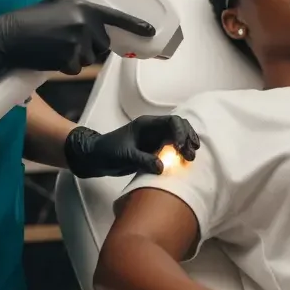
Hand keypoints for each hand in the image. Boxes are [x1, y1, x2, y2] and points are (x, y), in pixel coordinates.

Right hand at [0, 0, 153, 80]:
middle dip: (88, 46)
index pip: (116, 17)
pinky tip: (49, 58)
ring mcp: (77, 42)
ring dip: (74, 57)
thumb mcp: (56, 8)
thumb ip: (77, 15)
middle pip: (101, 44)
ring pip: (88, 58)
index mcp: (82, 8)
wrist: (8, 36)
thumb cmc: (27, 21)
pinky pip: (75, 69)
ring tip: (53, 47)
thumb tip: (91, 27)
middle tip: (65, 42)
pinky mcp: (68, 59)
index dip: (135, 25)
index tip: (151, 31)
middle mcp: (84, 23)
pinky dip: (64, 67)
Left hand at [64, 114, 200, 178]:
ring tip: (191, 158)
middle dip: (187, 138)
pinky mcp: (155, 150)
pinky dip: (181, 153)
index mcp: (147, 124)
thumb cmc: (109, 151)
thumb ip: (143, 160)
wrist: (98, 158)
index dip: (180, 132)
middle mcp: (154, 129)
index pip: (171, 122)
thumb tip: (161, 168)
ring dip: (186, 145)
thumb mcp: (125, 155)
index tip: (181, 148)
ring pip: (178, 137)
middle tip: (191, 154)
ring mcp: (156, 139)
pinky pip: (172, 149)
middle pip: (178, 127)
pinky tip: (186, 160)